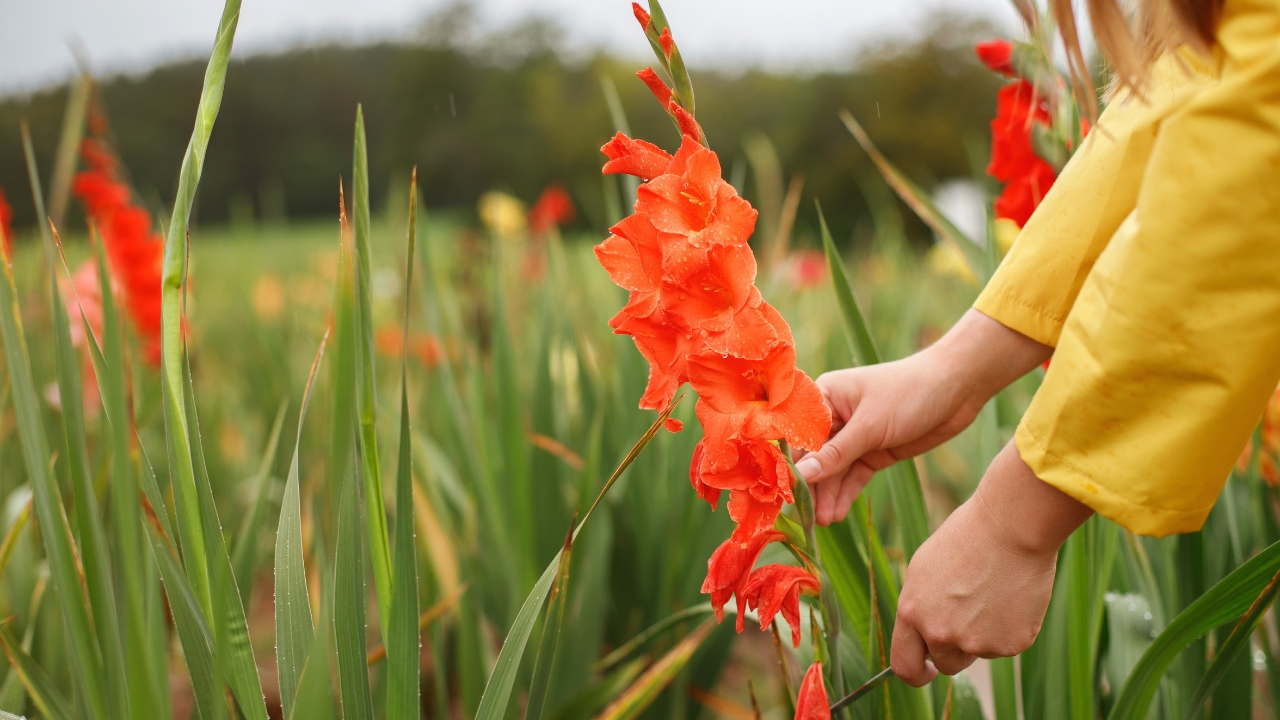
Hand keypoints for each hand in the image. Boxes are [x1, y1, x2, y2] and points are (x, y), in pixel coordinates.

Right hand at [795, 309, 1051, 524]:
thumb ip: (836, 454)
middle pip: (814, 457)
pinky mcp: (873, 451)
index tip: (784, 494)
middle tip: (804, 517)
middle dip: (811, 486)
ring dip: (828, 495)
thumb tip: (801, 476)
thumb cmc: (909, 392)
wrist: (958, 388)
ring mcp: (854, 436)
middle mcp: (834, 416)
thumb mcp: (870, 425)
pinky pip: (853, 476)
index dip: (790, 464)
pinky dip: (845, 494)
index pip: (799, 435)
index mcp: (825, 397)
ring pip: (834, 471)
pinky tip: (837, 514)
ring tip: (824, 522)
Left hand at [890, 441, 1092, 685]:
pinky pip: (1006, 645)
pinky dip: (1009, 628)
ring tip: (991, 593)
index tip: (927, 668)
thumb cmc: (965, 539)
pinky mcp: (1010, 644)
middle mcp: (940, 634)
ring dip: (982, 635)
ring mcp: (976, 643)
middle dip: (954, 649)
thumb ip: (920, 608)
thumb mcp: (924, 571)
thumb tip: (922, 634)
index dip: (916, 672)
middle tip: (970, 616)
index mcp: (912, 613)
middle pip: (946, 664)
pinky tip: (1011, 596)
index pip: (904, 666)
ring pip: (977, 653)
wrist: (1010, 528)